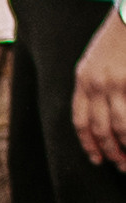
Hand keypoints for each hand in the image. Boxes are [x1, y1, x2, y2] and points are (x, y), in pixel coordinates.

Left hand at [74, 9, 125, 172]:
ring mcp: (117, 84)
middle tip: (120, 166)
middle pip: (99, 128)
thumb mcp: (94, 60)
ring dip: (125, 148)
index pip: (81, 120)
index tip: (96, 158)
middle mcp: (96, 84)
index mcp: (83, 79)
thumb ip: (92, 84)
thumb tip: (98, 112)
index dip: (88, 143)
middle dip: (109, 151)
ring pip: (120, 127)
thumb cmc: (118, 36)